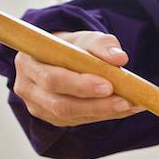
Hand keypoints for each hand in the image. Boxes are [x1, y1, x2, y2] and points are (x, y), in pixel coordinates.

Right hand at [12, 31, 142, 126]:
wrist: (60, 56)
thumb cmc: (70, 46)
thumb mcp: (85, 38)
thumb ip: (102, 45)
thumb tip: (119, 58)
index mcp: (29, 62)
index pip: (52, 78)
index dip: (79, 85)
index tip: (108, 85)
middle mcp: (27, 87)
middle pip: (60, 103)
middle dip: (95, 103)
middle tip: (125, 100)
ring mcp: (38, 106)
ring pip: (70, 116)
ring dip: (104, 112)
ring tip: (131, 105)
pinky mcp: (52, 117)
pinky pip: (79, 120)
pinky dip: (105, 115)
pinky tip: (126, 109)